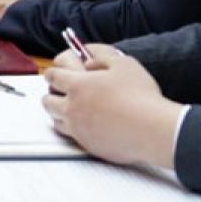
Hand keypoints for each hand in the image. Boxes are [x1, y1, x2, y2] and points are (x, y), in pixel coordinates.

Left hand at [42, 44, 180, 167]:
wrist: (153, 130)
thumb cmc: (141, 96)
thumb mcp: (124, 63)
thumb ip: (102, 55)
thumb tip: (88, 58)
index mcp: (77, 85)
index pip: (52, 76)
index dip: (53, 73)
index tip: (57, 73)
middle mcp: (72, 108)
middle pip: (47, 101)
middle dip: (52, 94)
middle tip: (61, 92)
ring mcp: (78, 129)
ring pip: (56, 120)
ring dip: (60, 113)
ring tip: (71, 109)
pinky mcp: (87, 145)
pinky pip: (71, 136)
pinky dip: (74, 129)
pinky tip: (86, 125)